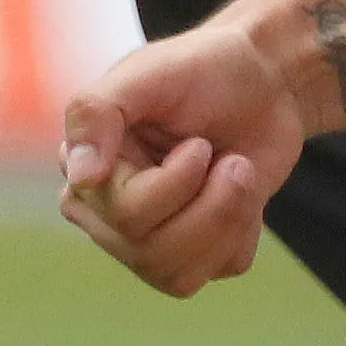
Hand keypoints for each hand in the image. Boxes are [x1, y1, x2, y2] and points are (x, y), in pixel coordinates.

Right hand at [58, 11, 308, 294]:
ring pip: (182, 275)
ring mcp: (150, 240)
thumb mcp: (146, 74)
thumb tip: (81, 179)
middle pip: (152, 253)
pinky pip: (223, 267)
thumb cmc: (200, 70)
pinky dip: (246, 227)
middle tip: (230, 158)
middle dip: (211, 203)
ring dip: (229, 216)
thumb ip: (97, 114)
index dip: (178, 183)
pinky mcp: (198, 252)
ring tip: (237, 170)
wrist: (264, 82)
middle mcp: (107, 216)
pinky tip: (241, 189)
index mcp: (84, 174)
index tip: (199, 143)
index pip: (125, 215)